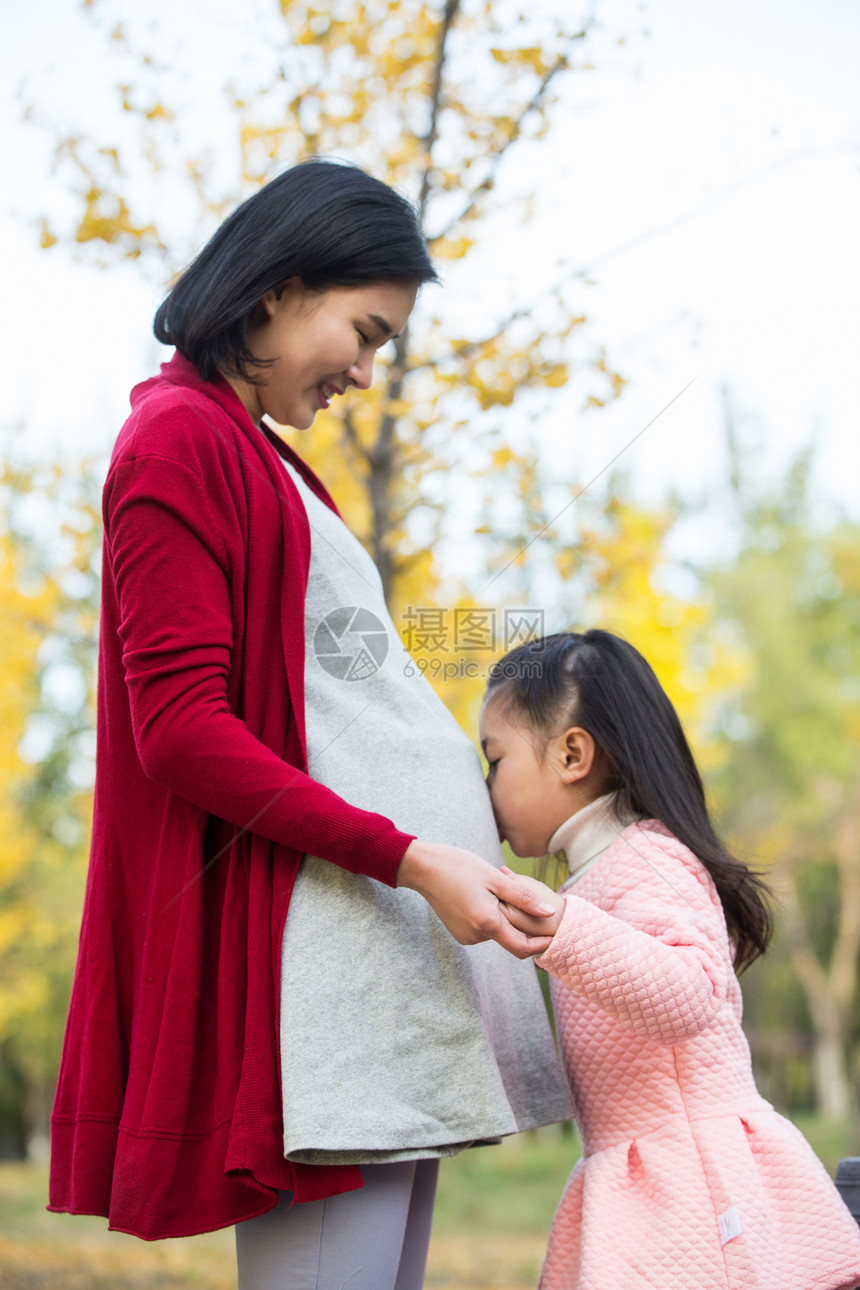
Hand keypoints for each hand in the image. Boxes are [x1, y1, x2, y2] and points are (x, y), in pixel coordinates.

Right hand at [397, 840, 557, 958]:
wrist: (423, 868)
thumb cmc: (460, 867)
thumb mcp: (496, 878)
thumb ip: (524, 898)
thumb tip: (550, 913)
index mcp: (486, 923)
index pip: (522, 947)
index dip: (540, 944)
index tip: (553, 934)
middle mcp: (475, 936)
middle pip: (510, 938)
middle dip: (521, 923)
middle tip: (523, 896)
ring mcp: (465, 936)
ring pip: (497, 932)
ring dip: (505, 918)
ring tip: (499, 891)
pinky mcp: (459, 932)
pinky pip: (484, 929)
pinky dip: (491, 917)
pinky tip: (485, 896)